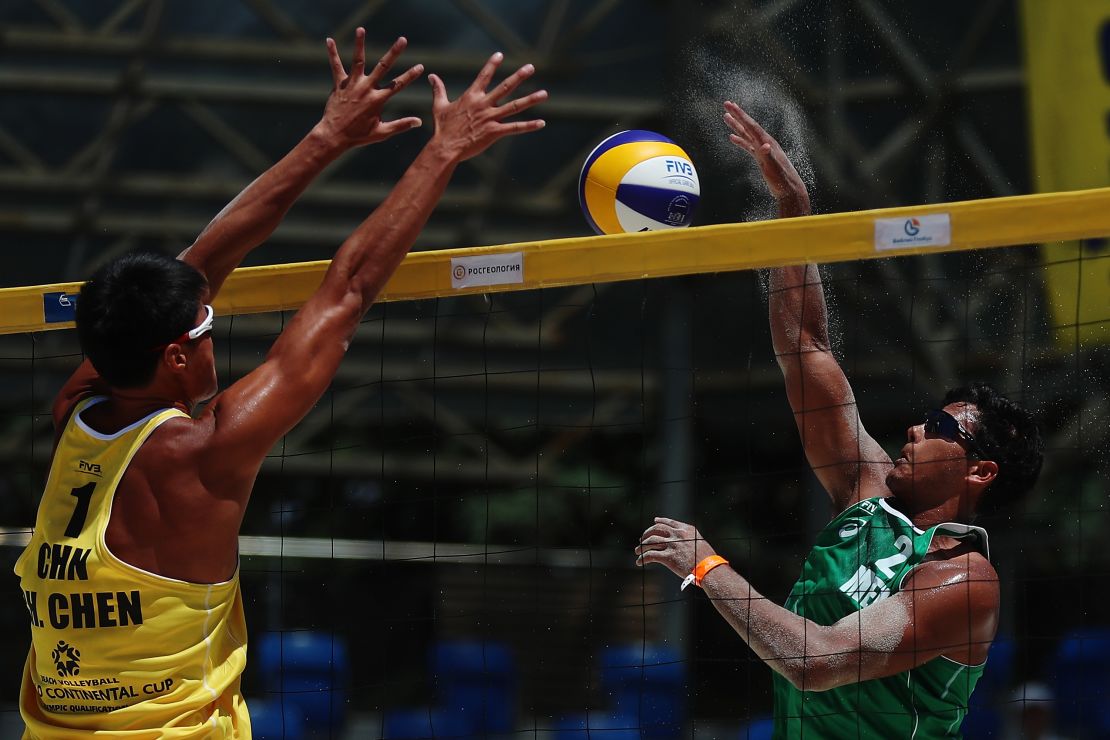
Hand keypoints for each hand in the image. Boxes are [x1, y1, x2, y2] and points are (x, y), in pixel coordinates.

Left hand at [316, 29, 423, 148]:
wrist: (334, 135)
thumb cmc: (359, 136)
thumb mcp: (382, 132)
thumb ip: (401, 125)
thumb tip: (419, 122)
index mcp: (377, 100)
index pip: (398, 85)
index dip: (410, 75)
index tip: (420, 66)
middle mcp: (366, 89)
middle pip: (383, 67)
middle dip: (394, 53)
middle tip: (403, 40)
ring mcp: (352, 85)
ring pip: (358, 60)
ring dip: (360, 44)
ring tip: (361, 29)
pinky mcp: (339, 84)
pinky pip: (336, 66)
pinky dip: (333, 53)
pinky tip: (330, 40)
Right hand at [428, 52, 546, 162]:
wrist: (445, 147)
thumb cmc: (442, 128)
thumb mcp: (439, 106)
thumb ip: (438, 90)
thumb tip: (431, 76)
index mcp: (471, 97)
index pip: (483, 76)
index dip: (492, 65)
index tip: (500, 54)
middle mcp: (483, 104)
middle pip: (505, 87)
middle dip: (519, 77)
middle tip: (531, 67)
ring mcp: (490, 118)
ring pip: (515, 106)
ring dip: (530, 99)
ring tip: (544, 94)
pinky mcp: (494, 132)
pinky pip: (515, 128)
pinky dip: (529, 126)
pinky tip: (541, 123)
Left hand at [634, 517, 717, 579]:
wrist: (709, 568)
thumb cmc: (707, 559)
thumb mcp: (699, 542)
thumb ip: (688, 539)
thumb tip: (680, 542)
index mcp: (686, 530)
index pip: (669, 522)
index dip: (660, 521)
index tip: (655, 521)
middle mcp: (677, 535)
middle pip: (656, 529)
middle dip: (647, 533)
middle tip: (642, 539)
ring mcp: (672, 545)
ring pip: (650, 541)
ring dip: (642, 546)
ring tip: (637, 551)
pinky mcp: (668, 557)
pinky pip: (650, 555)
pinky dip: (642, 558)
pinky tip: (639, 562)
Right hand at [723, 100, 808, 206]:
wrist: (789, 190)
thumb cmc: (782, 180)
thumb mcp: (774, 169)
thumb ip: (768, 156)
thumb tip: (764, 146)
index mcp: (767, 142)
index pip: (751, 125)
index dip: (740, 115)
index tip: (730, 105)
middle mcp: (765, 143)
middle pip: (748, 126)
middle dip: (737, 115)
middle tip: (726, 104)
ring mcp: (763, 150)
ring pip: (747, 134)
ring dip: (737, 125)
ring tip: (726, 117)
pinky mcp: (761, 157)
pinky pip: (748, 145)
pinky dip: (740, 140)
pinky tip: (732, 138)